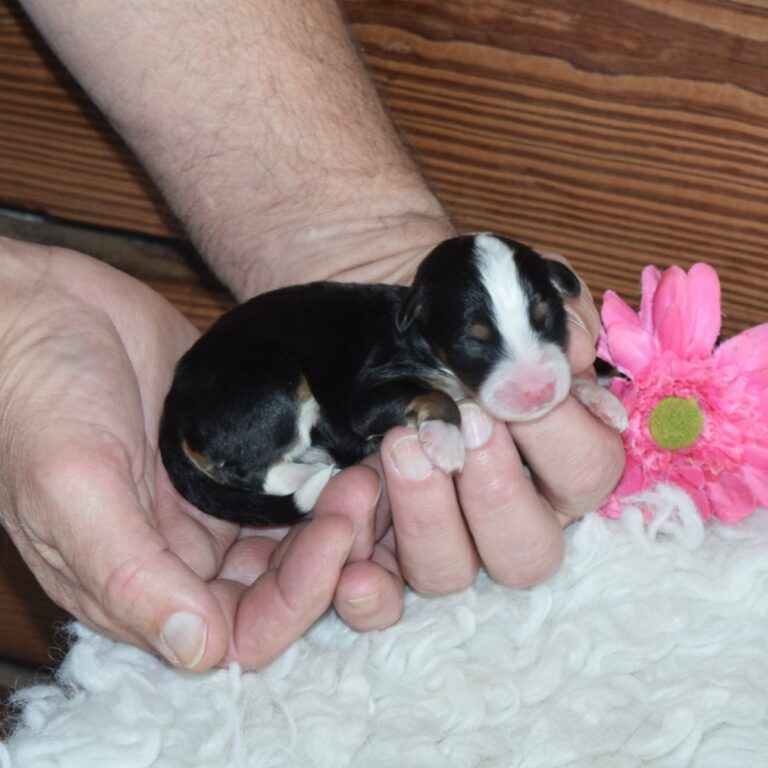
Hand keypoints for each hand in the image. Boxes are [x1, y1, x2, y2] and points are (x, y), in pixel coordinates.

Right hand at [0, 238, 399, 669]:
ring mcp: (211, 498)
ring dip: (337, 513)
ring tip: (368, 467)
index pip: (241, 626)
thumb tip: (197, 651)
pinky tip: (354, 449)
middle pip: (281, 583)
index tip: (337, 535)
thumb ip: (129, 573)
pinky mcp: (232, 452)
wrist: (41, 307)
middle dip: (332, 551)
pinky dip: (326, 473)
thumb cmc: (34, 395)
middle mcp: (183, 549)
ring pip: (295, 534)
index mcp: (141, 578)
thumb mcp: (71, 485)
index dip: (298, 597)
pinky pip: (292, 478)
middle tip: (363, 490)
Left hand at [367, 254, 624, 593]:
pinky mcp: (380, 550)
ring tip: (399, 446)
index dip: (561, 434)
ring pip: (453, 574)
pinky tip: (353, 563)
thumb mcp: (493, 288)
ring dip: (429, 518)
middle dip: (499, 490)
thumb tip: (575, 346)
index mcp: (553, 456)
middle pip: (529, 552)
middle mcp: (505, 509)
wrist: (371, 318)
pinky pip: (384, 601)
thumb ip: (542, 308)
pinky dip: (369, 592)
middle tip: (469, 424)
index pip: (590, 471)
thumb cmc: (446, 309)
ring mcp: (442, 534)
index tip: (517, 389)